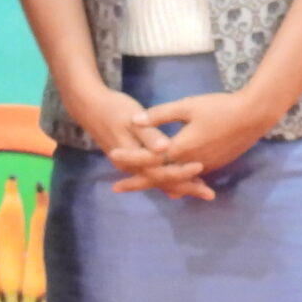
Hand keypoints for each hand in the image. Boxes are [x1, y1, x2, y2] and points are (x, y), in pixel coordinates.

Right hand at [66, 82, 199, 197]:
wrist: (91, 108)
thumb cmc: (113, 110)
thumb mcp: (130, 119)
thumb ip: (149, 135)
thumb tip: (164, 148)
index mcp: (132, 157)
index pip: (160, 171)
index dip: (180, 171)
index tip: (200, 167)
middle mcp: (132, 167)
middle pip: (162, 181)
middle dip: (186, 187)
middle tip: (210, 194)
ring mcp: (134, 167)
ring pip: (160, 180)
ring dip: (181, 185)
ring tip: (204, 190)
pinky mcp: (137, 162)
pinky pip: (156, 175)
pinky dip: (172, 179)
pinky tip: (187, 180)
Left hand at [119, 90, 278, 197]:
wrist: (254, 115)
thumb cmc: (220, 107)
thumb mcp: (188, 106)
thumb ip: (160, 115)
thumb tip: (135, 120)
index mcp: (181, 147)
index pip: (149, 157)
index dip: (130, 157)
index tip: (112, 156)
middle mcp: (191, 162)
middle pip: (158, 176)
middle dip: (137, 182)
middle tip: (116, 188)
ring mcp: (204, 166)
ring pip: (174, 180)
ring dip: (156, 184)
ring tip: (138, 187)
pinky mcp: (214, 165)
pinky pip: (189, 178)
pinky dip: (176, 182)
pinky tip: (170, 185)